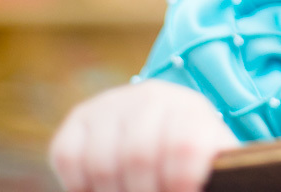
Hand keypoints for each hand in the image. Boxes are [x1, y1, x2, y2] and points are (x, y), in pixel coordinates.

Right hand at [49, 79, 238, 191]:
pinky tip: (100, 189)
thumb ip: (208, 173)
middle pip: (138, 156)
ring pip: (102, 161)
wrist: (163, 125)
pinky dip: (82, 185)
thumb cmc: (191, 159)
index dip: (180, 182)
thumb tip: (195, 183)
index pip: (184, 146)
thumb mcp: (211, 163)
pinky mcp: (80, 117)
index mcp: (192, 111)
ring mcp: (113, 104)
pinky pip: (69, 157)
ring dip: (113, 191)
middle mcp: (152, 97)